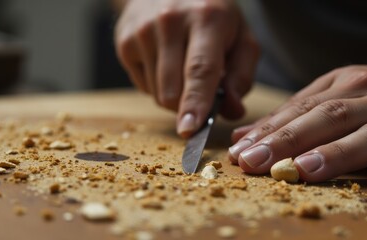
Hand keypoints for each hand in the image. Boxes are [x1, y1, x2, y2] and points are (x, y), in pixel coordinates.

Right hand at [115, 0, 258, 137]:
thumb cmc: (213, 17)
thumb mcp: (241, 38)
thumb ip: (242, 77)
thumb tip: (232, 111)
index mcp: (207, 18)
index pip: (200, 69)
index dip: (195, 103)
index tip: (189, 130)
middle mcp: (170, 22)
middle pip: (173, 91)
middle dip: (189, 106)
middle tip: (203, 91)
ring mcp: (142, 31)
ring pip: (157, 94)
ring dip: (175, 95)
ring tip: (183, 66)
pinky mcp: (124, 41)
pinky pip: (143, 87)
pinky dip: (158, 85)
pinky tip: (165, 60)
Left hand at [228, 65, 366, 191]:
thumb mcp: (336, 91)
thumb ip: (293, 113)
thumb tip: (244, 136)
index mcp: (347, 85)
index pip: (303, 109)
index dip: (271, 131)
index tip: (241, 153)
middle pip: (330, 118)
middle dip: (290, 141)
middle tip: (257, 162)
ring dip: (339, 153)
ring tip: (306, 170)